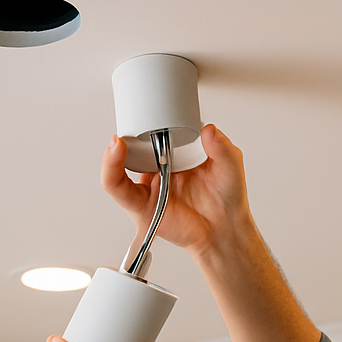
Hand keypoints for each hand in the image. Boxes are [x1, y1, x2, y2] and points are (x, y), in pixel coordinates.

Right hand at [101, 124, 258, 261]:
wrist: (225, 231)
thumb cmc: (226, 200)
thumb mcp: (230, 165)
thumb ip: (222, 147)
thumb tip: (208, 129)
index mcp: (175, 154)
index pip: (152, 132)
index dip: (146, 120)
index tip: (146, 109)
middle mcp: (158, 169)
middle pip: (131, 146)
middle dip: (127, 133)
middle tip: (133, 125)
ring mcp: (148, 186)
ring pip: (117, 166)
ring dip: (113, 153)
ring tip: (119, 143)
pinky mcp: (141, 206)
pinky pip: (117, 188)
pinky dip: (111, 171)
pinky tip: (116, 157)